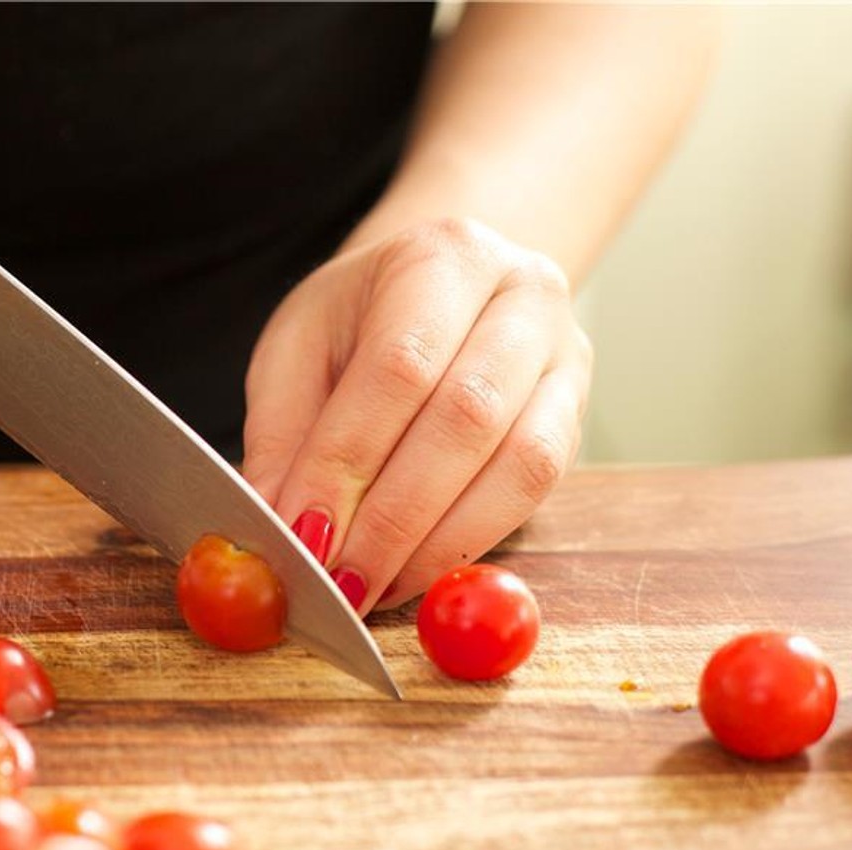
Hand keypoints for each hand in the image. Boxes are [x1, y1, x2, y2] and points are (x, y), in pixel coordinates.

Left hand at [241, 218, 591, 613]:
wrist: (443, 293)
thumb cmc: (360, 322)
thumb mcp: (298, 350)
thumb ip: (283, 435)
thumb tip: (274, 527)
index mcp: (442, 258)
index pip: (399, 366)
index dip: (348, 462)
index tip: (304, 536)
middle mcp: (523, 295)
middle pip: (468, 417)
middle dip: (393, 518)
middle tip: (338, 582)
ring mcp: (565, 357)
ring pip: (520, 463)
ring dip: (437, 543)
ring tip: (372, 590)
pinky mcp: (576, 419)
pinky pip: (534, 493)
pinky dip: (468, 543)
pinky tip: (413, 572)